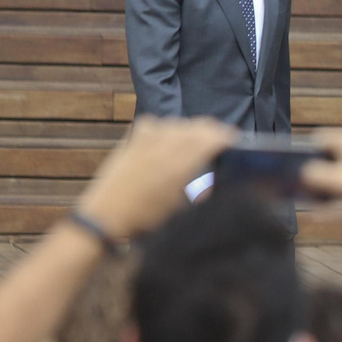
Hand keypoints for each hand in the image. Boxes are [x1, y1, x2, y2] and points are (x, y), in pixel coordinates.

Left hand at [76, 117, 237, 238]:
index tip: (235, 141)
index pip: (212, 138)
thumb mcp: (181, 208)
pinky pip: (154, 123)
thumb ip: (201, 189)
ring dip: (191, 129)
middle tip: (220, 141)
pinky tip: (165, 138)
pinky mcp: (131, 140)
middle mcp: (165, 147)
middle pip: (198, 126)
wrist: (105, 217)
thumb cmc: (146, 219)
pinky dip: (165, 128)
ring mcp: (146, 140)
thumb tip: (216, 179)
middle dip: (212, 131)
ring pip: (178, 123)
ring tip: (196, 140)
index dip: (227, 137)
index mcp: (181, 165)